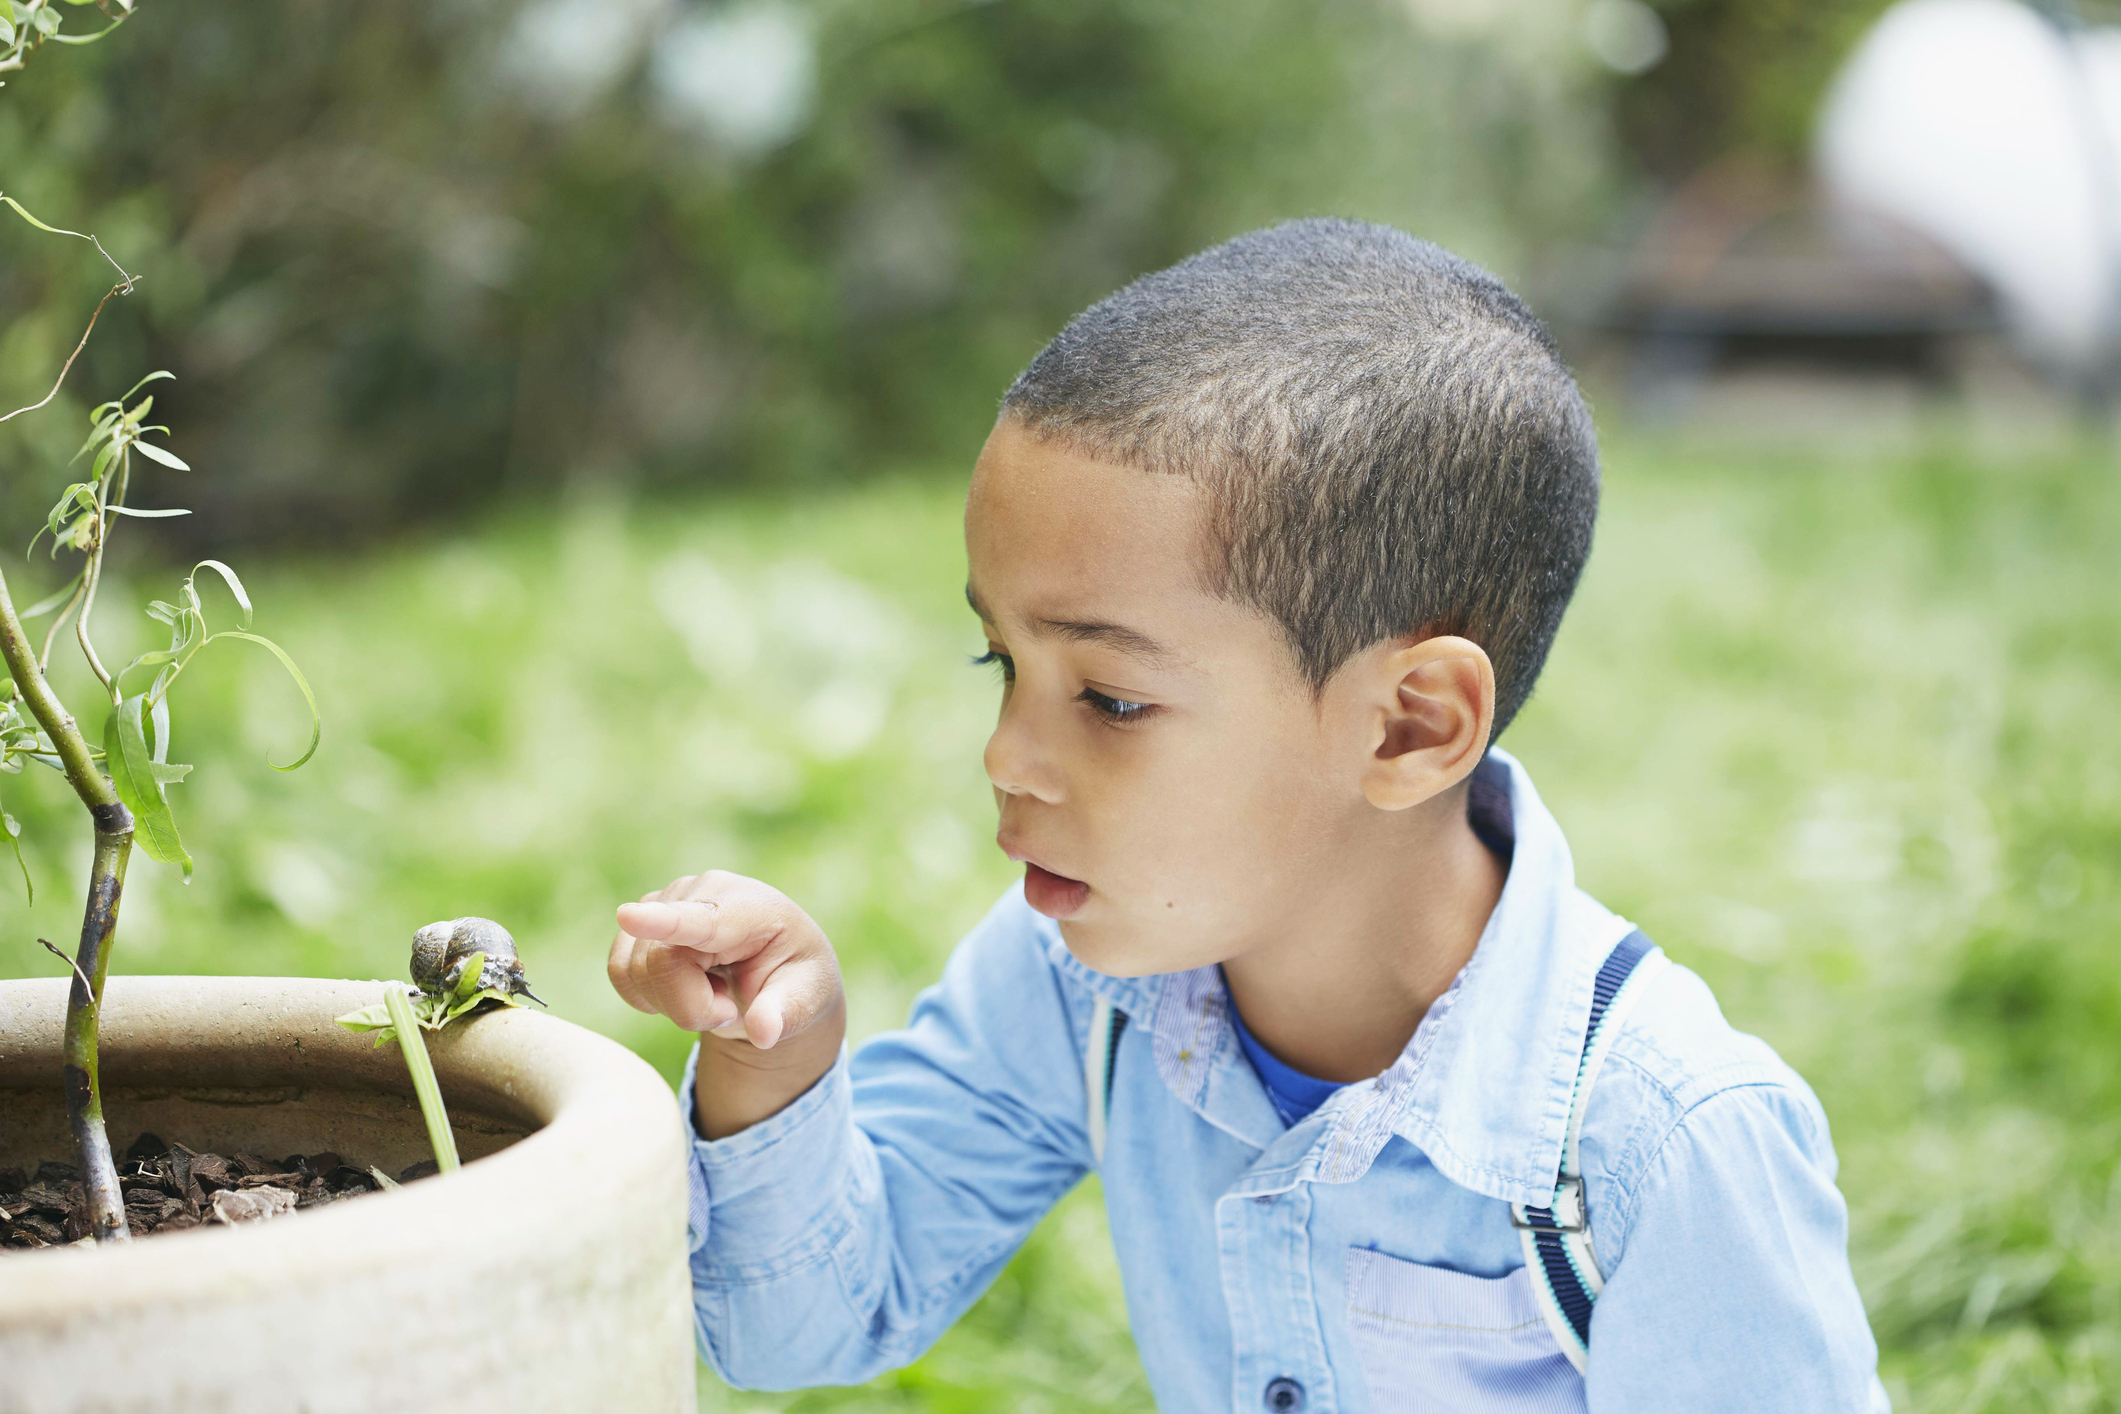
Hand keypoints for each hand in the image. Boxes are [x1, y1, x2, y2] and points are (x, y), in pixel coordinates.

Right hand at [610, 870, 843, 1049]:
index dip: (664, 922)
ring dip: (673, 1003)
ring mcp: (665, 901)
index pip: (702, 919)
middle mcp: (701, 892)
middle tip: (728, 1007)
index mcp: (751, 908)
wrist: (772, 969)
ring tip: (712, 990)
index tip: (629, 917)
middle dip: (692, 1008)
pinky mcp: (639, 922)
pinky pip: (619, 972)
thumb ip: (785, 1013)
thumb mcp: (807, 998)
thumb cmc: (792, 979)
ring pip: (636, 972)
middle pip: (661, 965)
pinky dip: (648, 995)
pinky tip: (683, 986)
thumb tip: (764, 1032)